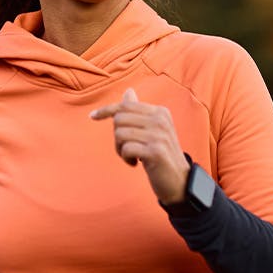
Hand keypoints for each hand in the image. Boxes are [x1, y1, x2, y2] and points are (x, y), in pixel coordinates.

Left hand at [90, 88, 189, 204]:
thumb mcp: (152, 129)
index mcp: (160, 112)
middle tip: (126, 148)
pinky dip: (126, 158)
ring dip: (120, 149)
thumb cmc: (160, 154)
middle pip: (119, 119)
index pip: (126, 105)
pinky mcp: (155, 152)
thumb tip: (128, 91)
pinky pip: (126, 148)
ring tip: (131, 156)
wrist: (179, 180)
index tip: (93, 116)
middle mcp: (161, 120)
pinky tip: (135, 163)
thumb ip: (139, 111)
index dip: (106, 110)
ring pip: (120, 134)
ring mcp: (159, 135)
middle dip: (116, 136)